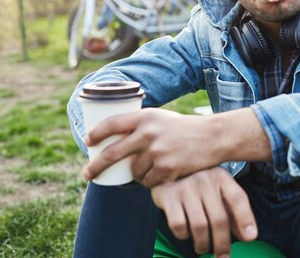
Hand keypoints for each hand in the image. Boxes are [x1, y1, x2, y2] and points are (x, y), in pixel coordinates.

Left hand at [83, 108, 221, 185]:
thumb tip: (113, 141)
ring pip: (134, 172)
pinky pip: (149, 182)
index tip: (88, 143)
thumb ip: (140, 126)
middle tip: (87, 175)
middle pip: (112, 154)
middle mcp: (148, 133)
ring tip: (153, 167)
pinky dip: (152, 181)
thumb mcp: (161, 118)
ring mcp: (157, 152)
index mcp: (145, 117)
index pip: (111, 124)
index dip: (96, 134)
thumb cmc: (184, 128)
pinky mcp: (167, 168)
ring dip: (138, 175)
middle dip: (95, 167)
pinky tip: (164, 174)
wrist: (212, 137)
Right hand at [151, 167, 257, 256]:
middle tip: (223, 257)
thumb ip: (233, 212)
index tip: (250, 238)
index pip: (238, 198)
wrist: (167, 173)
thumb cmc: (198, 187)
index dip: (246, 219)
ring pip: (199, 226)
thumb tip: (247, 236)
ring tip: (203, 248)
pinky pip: (179, 225)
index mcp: (221, 177)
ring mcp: (186, 187)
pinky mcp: (169, 196)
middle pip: (219, 219)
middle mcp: (205, 179)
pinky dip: (184, 235)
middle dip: (222, 243)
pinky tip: (186, 234)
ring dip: (203, 244)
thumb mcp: (218, 193)